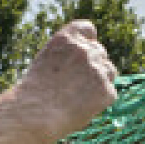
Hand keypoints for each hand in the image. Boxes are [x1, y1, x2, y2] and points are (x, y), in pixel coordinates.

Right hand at [11, 21, 117, 139]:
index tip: (86, 51)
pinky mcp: (106, 90)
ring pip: (109, 71)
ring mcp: (97, 69)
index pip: (88, 29)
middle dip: (93, 65)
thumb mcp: (46, 62)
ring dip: (100, 81)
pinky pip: (110, 94)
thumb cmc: (35, 93)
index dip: (89, 40)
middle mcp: (84, 49)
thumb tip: (90, 61)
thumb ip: (67, 55)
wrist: (34, 114)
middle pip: (100, 52)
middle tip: (75, 85)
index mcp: (66, 38)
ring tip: (77, 97)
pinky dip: (99, 102)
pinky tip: (81, 108)